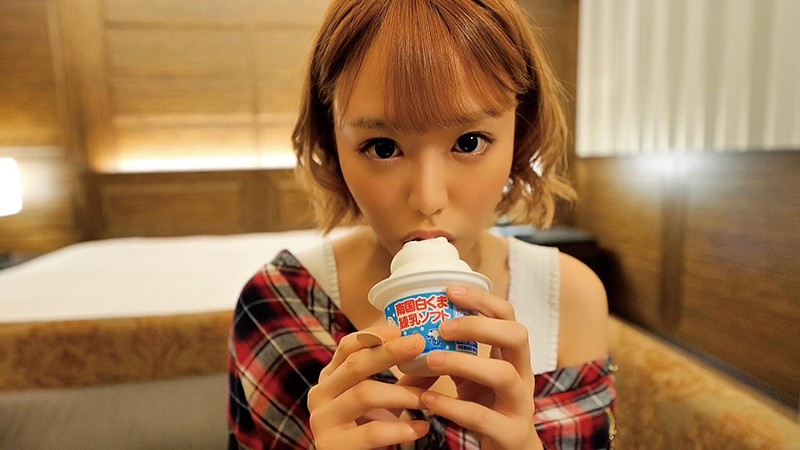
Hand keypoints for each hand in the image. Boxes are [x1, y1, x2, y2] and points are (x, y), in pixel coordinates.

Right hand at [307, 325, 429, 449]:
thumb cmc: (368, 430)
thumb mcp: (385, 401)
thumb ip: (407, 381)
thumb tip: (437, 359)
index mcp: (330, 377)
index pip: (347, 347)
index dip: (372, 335)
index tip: (399, 329)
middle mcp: (320, 394)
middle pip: (355, 364)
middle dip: (389, 352)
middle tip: (419, 343)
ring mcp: (322, 420)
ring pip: (364, 394)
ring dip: (402, 394)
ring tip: (427, 399)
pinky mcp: (332, 445)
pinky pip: (371, 432)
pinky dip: (400, 429)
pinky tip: (421, 428)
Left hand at [419, 285, 543, 449]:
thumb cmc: (485, 407)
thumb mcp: (468, 378)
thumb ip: (444, 357)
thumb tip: (402, 339)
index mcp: (512, 355)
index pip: (507, 315)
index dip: (482, 300)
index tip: (450, 290)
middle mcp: (522, 374)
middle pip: (516, 336)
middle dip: (479, 326)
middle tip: (443, 327)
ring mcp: (520, 404)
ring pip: (502, 375)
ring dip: (463, 363)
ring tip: (430, 359)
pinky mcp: (510, 433)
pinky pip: (482, 416)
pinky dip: (452, 405)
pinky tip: (427, 400)